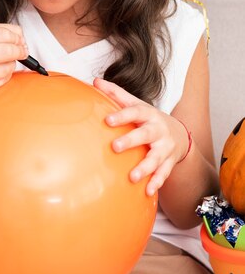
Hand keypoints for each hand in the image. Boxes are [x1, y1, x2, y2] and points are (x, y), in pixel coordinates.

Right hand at [0, 23, 27, 95]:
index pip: (2, 35)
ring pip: (7, 68)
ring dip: (12, 63)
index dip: (16, 36)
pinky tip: (0, 70)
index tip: (20, 39)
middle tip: (23, 50)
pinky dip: (6, 74)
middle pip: (7, 51)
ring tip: (8, 60)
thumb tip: (21, 36)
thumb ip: (0, 30)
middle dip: (19, 50)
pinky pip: (2, 81)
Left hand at [94, 79, 189, 195]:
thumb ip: (115, 94)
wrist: (179, 134)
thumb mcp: (135, 104)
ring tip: (133, 177)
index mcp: (148, 114)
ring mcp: (165, 147)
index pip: (135, 112)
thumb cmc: (148, 118)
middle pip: (146, 134)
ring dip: (145, 167)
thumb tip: (95, 81)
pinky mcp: (169, 162)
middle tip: (115, 147)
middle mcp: (158, 130)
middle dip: (131, 141)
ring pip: (156, 157)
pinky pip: (164, 173)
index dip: (122, 116)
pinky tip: (147, 192)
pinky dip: (157, 182)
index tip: (107, 120)